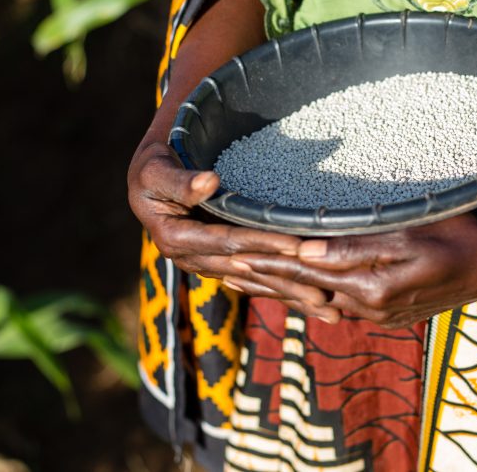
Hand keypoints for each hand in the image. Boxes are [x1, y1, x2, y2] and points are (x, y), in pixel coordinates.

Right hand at [127, 140, 340, 321]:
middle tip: (324, 296)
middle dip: (286, 283)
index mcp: (176, 238)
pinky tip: (308, 304)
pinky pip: (253, 279)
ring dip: (291, 297)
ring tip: (328, 311)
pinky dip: (281, 290)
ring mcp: (207, 264)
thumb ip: (179, 181)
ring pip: (254, 282)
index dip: (262, 244)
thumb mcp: (155, 170)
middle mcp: (191, 259)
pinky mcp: (220, 263)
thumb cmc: (153, 165)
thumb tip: (210, 182)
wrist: (149, 176)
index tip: (296, 246)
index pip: (227, 243)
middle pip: (247, 271)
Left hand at [229, 212, 476, 328]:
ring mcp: (374, 310)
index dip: (264, 257)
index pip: (302, 271)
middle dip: (257, 275)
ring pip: (310, 299)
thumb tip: (304, 251)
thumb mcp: (411, 231)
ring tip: (235, 277)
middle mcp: (365, 305)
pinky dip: (301, 294)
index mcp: (367, 285)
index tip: (229, 245)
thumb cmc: (459, 233)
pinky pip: (329, 304)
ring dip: (273, 288)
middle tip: (216, 263)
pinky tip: (286, 288)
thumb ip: (356, 245)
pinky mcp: (382, 308)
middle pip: (298, 290)